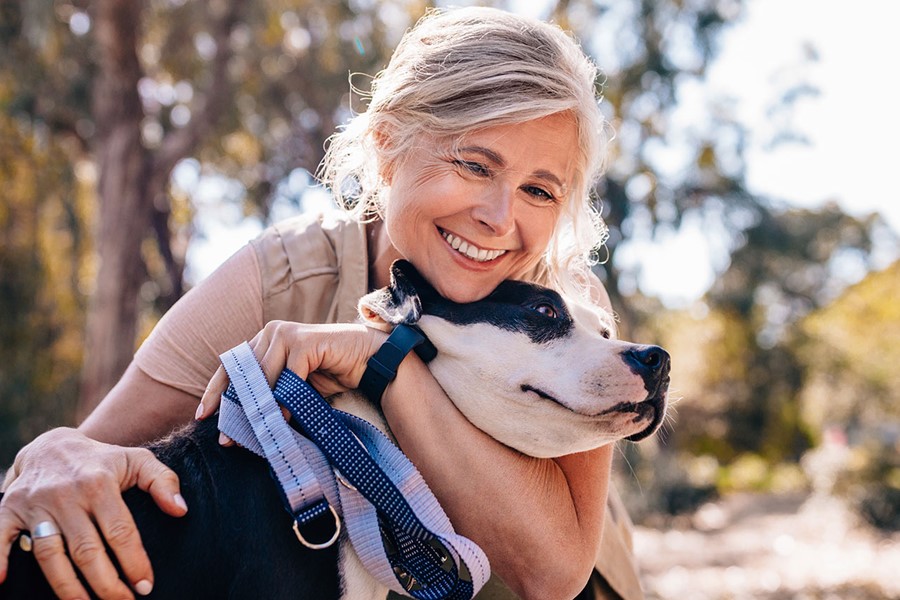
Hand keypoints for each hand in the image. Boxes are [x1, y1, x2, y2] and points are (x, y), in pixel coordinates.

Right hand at [0, 427, 187, 598]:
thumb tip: (180, 511)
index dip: (134, 561)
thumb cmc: (102, 460)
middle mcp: (66, 495)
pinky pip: (0, 538)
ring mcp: (35, 504)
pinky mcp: (8, 509)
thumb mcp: (138, 460)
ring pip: (50, 555)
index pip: (120, 531)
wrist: (52, 445)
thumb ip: (163, 481)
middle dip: (106, 584)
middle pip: (86, 550)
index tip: (146, 585)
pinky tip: (3, 583)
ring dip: (67, 588)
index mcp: (99, 483)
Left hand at [196, 321, 385, 421]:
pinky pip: (287, 377)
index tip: (203, 417)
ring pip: (262, 376)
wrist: (368, 361)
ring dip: (258, 409)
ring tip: (253, 435)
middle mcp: (271, 332)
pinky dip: (284, 401)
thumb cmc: (330, 373)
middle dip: (234, 408)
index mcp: (264, 340)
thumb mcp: (293, 387)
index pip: (232, 366)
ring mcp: (287, 333)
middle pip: (242, 373)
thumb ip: (269, 395)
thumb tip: (240, 425)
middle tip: (227, 438)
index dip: (216, 392)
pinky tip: (282, 421)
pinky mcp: (304, 341)